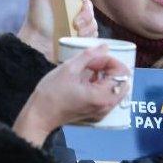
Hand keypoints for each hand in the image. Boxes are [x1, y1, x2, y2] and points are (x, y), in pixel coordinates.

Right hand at [14, 45, 130, 144]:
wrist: (39, 116)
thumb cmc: (51, 93)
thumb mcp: (69, 69)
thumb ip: (90, 56)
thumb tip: (105, 46)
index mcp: (102, 96)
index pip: (121, 73)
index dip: (109, 60)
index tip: (93, 59)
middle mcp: (107, 106)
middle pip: (122, 81)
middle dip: (111, 68)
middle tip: (93, 63)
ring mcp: (102, 112)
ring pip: (116, 88)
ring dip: (107, 76)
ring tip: (89, 70)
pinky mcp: (96, 114)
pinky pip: (109, 96)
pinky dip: (103, 85)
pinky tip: (88, 80)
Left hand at [16, 0, 96, 59]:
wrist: (38, 44)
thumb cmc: (36, 19)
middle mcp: (71, 7)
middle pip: (89, 3)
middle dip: (85, 12)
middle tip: (75, 20)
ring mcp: (78, 21)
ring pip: (93, 19)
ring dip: (86, 25)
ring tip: (74, 30)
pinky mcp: (81, 35)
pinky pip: (94, 32)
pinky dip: (87, 34)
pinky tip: (78, 37)